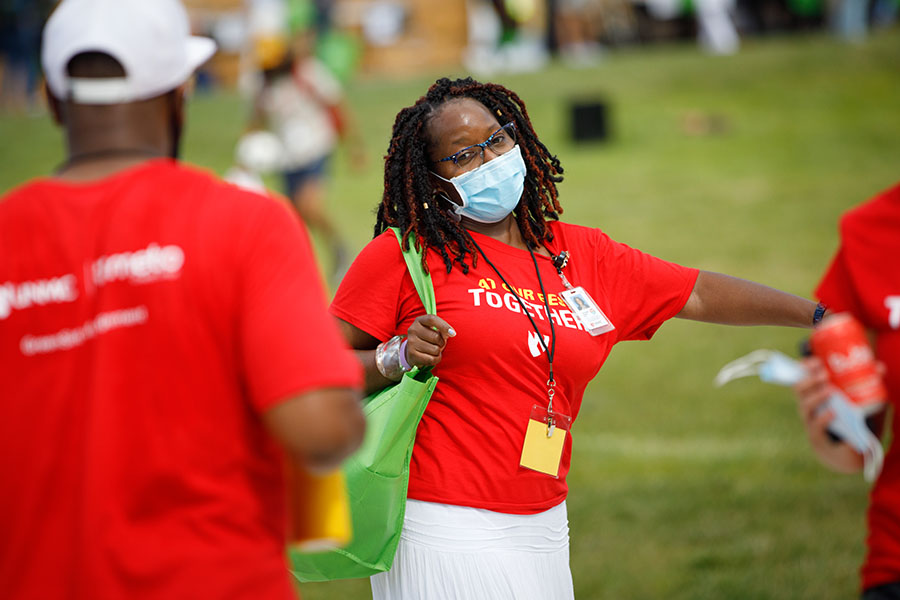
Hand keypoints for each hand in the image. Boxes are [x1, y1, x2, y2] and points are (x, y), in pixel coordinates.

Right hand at [405, 315, 455, 368]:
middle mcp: (413, 330)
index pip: (432, 319)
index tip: (453, 334)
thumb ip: (442, 329)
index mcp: (419, 321)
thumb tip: (451, 333)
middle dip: (442, 343)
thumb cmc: (427, 338)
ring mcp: (411, 342)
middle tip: (439, 344)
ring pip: (435, 350)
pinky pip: (432, 359)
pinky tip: (432, 357)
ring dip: (439, 352)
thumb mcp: (433, 330)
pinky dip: (436, 359)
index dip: (444, 326)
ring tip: (433, 350)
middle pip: (436, 337)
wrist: (412, 351)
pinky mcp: (412, 355)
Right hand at [793, 356, 865, 472]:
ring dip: (816, 397)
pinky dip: (823, 419)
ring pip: (805, 407)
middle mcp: (807, 407)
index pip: (800, 377)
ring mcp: (810, 422)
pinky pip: (815, 427)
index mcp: (812, 395)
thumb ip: (865, 384)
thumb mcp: (854, 401)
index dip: (803, 367)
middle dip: (810, 380)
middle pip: (798, 389)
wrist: (844, 454)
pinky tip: (833, 413)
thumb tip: (880, 367)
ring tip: (830, 391)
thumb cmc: (848, 423)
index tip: (815, 360)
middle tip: (825, 374)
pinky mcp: (816, 438)